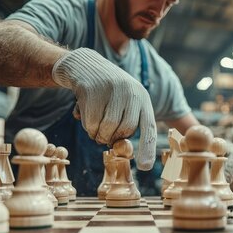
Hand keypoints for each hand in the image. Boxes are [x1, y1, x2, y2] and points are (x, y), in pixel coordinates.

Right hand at [52, 48, 156, 169]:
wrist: (84, 65)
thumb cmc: (106, 92)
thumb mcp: (123, 103)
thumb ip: (125, 123)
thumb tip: (121, 148)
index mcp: (142, 98)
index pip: (148, 127)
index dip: (147, 148)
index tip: (144, 167)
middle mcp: (131, 92)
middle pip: (125, 130)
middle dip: (112, 138)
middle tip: (103, 135)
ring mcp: (113, 89)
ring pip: (107, 128)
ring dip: (98, 134)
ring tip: (94, 125)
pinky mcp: (93, 89)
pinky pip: (91, 122)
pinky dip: (87, 126)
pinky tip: (83, 114)